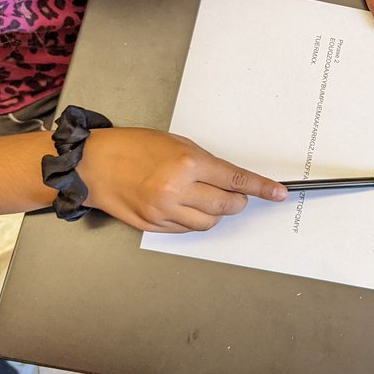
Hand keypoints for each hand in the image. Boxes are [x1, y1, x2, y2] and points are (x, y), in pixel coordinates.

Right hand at [78, 128, 286, 232]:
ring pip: (209, 222)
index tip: (278, 193)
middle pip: (227, 205)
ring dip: (217, 212)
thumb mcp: (177, 144)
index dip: (260, 188)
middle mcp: (177, 190)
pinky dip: (194, 219)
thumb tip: (231, 181)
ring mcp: (164, 211)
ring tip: (207, 197)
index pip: (235, 179)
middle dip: (238, 200)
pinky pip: (187, 229)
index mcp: (187, 163)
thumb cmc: (134, 147)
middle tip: (237, 194)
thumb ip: (205, 164)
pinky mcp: (154, 225)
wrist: (95, 164)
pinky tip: (186, 206)